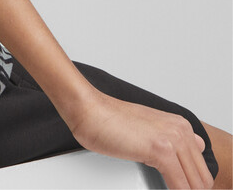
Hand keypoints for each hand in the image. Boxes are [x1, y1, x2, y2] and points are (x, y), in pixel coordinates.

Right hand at [68, 89, 213, 188]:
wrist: (88, 109)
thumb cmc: (108, 119)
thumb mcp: (146, 126)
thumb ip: (168, 138)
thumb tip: (181, 155)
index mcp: (180, 125)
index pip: (201, 167)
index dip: (190, 182)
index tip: (175, 184)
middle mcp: (181, 130)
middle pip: (202, 178)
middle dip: (189, 189)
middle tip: (168, 187)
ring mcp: (172, 140)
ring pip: (196, 185)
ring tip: (163, 188)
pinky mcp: (161, 150)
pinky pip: (181, 187)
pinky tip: (160, 189)